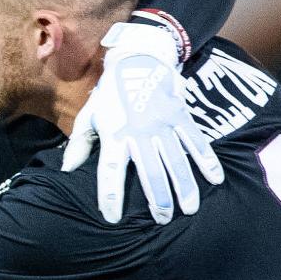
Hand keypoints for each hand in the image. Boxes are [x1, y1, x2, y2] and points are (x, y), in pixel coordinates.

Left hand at [62, 23, 223, 223]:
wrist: (137, 60)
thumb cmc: (109, 95)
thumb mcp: (89, 116)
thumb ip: (80, 145)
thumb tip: (66, 171)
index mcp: (114, 134)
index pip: (111, 171)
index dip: (111, 195)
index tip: (113, 218)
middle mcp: (140, 132)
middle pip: (150, 172)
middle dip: (158, 199)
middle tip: (162, 219)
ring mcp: (163, 124)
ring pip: (176, 161)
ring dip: (184, 187)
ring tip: (188, 209)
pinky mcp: (180, 116)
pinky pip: (196, 141)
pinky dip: (207, 160)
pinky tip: (215, 179)